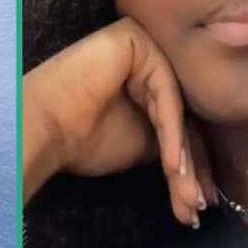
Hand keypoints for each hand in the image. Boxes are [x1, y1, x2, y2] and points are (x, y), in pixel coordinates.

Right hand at [21, 17, 214, 226]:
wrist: (42, 126)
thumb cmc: (79, 138)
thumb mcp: (140, 144)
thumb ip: (170, 140)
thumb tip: (206, 167)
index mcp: (143, 75)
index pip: (179, 120)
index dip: (192, 164)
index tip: (198, 202)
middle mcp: (146, 55)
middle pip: (181, 115)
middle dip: (191, 168)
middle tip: (196, 206)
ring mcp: (142, 44)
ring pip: (176, 109)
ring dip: (183, 160)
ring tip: (187, 199)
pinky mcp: (135, 41)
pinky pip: (165, 93)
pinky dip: (171, 134)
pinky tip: (173, 168)